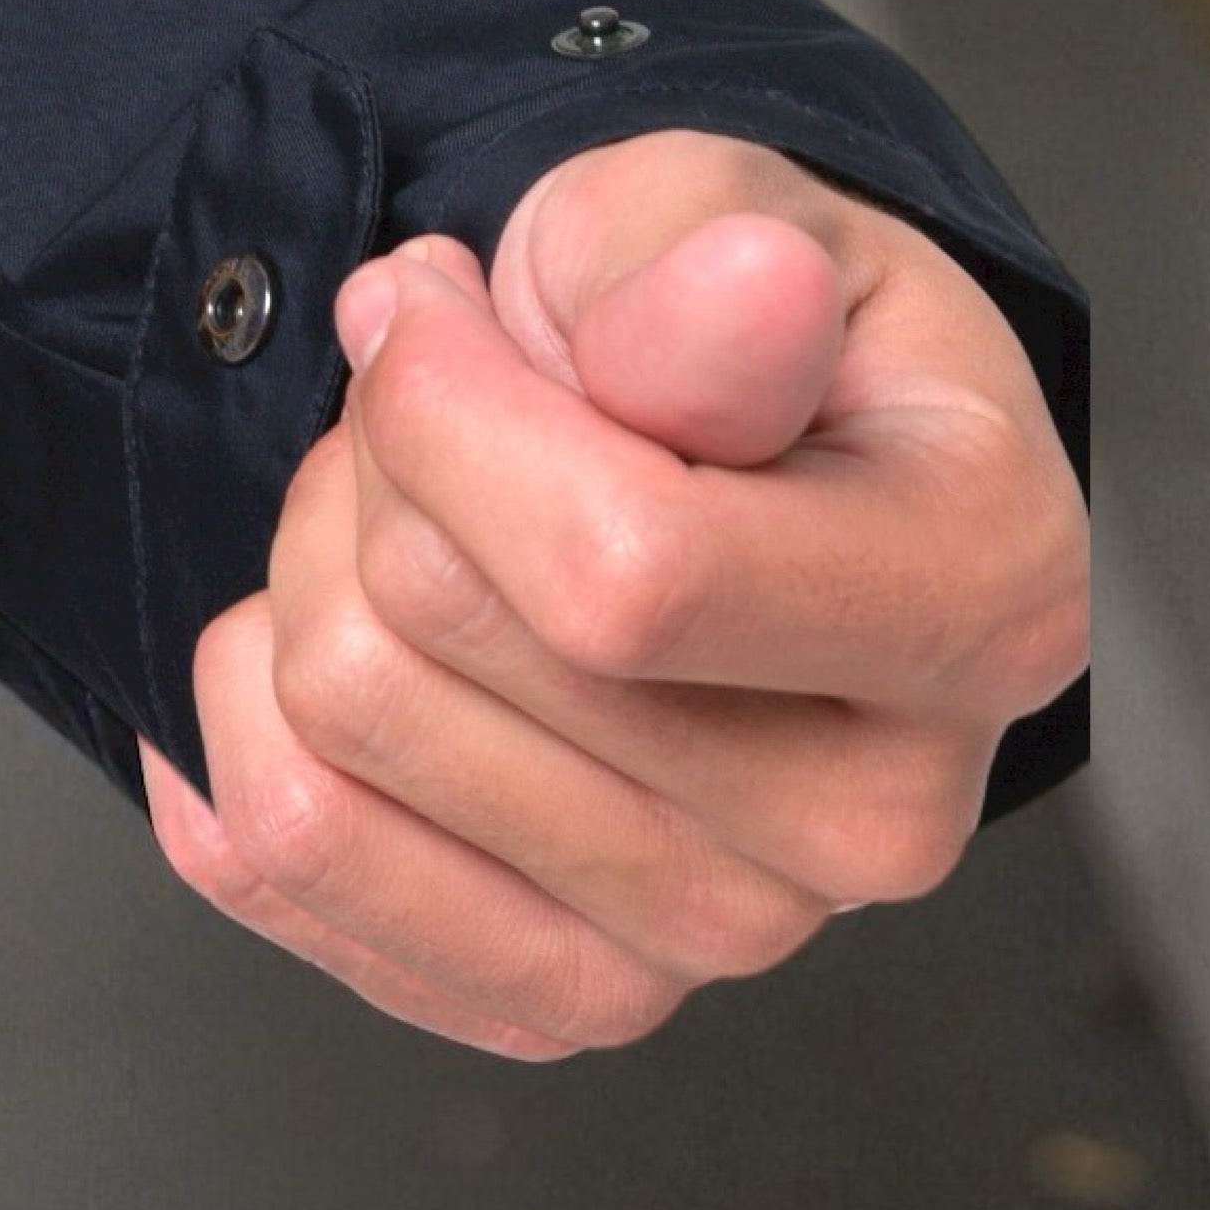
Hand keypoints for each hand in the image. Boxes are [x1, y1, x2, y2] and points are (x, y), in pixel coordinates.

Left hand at [138, 130, 1087, 1057]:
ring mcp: (719, 940)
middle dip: (376, 455)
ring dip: (309, 562)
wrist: (722, 464)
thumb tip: (744, 290)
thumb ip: (703, 259)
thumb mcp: (719, 211)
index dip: (445, 401)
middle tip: (436, 394)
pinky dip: (237, 713)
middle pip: (441, 629)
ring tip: (412, 499)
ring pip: (339, 733)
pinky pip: (286, 858)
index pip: (616, 566)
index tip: (427, 297)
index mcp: (971, 606)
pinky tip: (309, 623)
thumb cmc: (728, 329)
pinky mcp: (564, 998)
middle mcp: (876, 823)